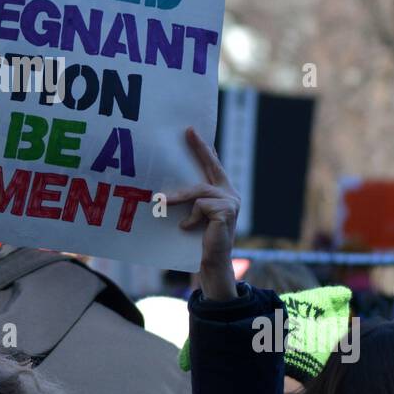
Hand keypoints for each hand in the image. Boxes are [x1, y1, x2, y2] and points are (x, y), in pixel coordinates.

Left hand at [166, 127, 239, 301]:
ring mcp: (231, 202)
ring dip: (178, 197)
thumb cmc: (199, 239)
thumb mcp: (193, 214)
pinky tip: (186, 228)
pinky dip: (190, 217)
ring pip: (199, 190)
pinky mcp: (226, 212)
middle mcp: (230, 194)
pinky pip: (200, 206)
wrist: (212, 262)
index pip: (212, 166)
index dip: (203, 149)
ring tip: (163, 202)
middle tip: (188, 132)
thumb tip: (169, 184)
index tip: (192, 131)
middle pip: (211, 166)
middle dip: (199, 148)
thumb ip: (191, 198)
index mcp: (224, 192)